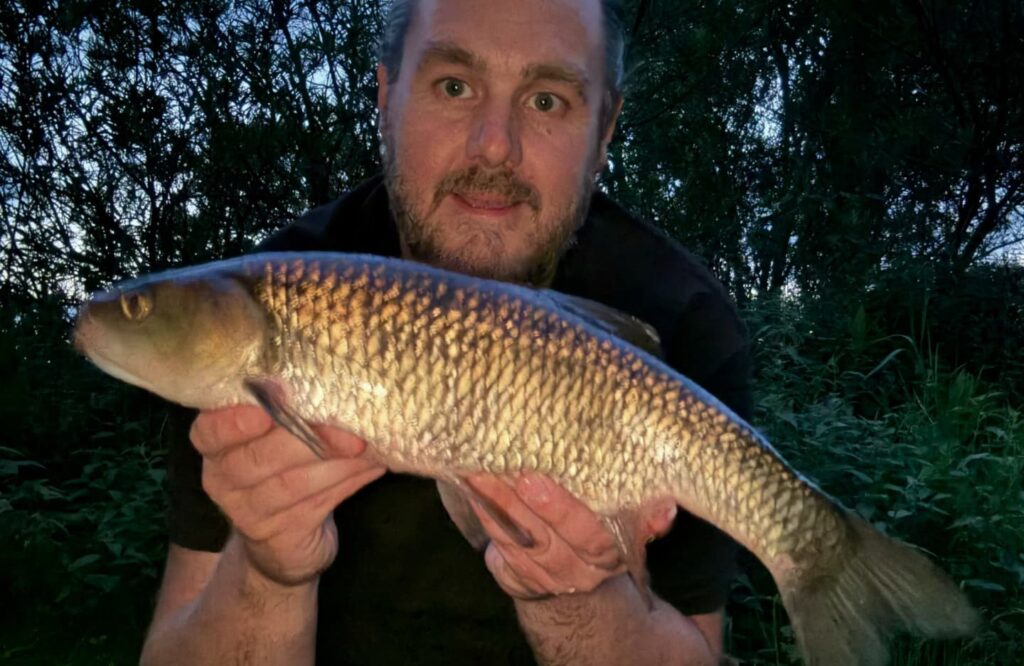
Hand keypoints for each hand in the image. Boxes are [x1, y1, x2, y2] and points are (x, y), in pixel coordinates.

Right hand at [191, 405, 385, 586]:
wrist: (281, 544)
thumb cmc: (280, 471)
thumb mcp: (274, 439)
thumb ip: (288, 412)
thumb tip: (337, 384)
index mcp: (216, 448)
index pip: (210, 431)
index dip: (234, 421)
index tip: (266, 407)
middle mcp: (224, 480)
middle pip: (260, 456)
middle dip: (308, 438)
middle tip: (348, 428)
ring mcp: (249, 513)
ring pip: (293, 483)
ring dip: (337, 461)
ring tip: (365, 445)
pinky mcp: (281, 537)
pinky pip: (318, 503)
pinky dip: (349, 480)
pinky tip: (372, 466)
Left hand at [464, 473, 676, 599]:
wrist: (577, 578)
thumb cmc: (601, 530)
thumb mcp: (629, 526)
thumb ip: (645, 515)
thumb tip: (667, 505)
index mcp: (608, 555)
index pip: (589, 537)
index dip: (564, 511)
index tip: (538, 481)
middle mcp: (576, 570)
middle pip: (548, 537)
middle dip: (527, 505)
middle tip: (512, 472)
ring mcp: (542, 574)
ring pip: (518, 539)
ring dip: (496, 504)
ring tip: (480, 470)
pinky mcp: (515, 574)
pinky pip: (497, 543)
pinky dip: (483, 513)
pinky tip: (470, 485)